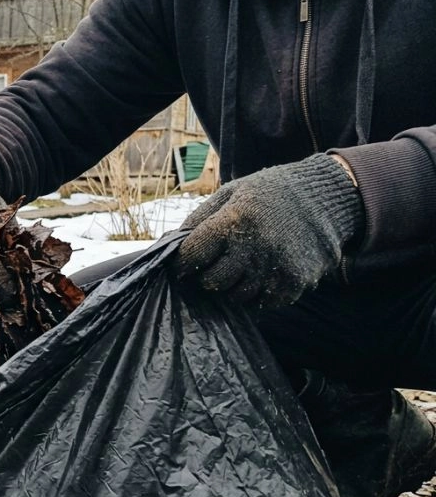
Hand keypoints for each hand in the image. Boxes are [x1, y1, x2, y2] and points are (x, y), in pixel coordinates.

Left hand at [177, 154, 363, 307]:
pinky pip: (261, 303)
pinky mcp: (294, 283)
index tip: (183, 264)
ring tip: (241, 267)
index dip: (183, 263)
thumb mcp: (232, 193)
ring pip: (235, 296)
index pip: (192, 256)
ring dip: (232, 286)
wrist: (328, 196)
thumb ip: (199, 219)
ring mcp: (275, 268)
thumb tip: (168, 244)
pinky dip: (256, 293)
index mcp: (235, 220)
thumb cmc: (270, 193)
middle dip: (207, 275)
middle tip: (215, 265)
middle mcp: (254, 247)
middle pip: (212, 281)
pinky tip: (261, 274)